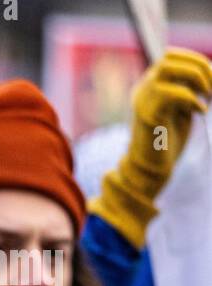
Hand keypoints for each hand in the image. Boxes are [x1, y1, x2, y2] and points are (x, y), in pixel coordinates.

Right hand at [91, 48, 211, 246]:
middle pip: (169, 57)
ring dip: (196, 79)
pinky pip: (171, 94)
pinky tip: (200, 112)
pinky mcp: (146, 115)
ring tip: (206, 98)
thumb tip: (210, 70)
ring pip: (167, 69)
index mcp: (150, 84)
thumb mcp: (183, 106)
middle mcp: (142, 88)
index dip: (195, 60)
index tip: (211, 82)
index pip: (171, 55)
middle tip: (211, 89)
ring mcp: (142, 101)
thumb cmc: (168, 140)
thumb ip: (189, 88)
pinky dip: (192, 99)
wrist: (151, 169)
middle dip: (198, 67)